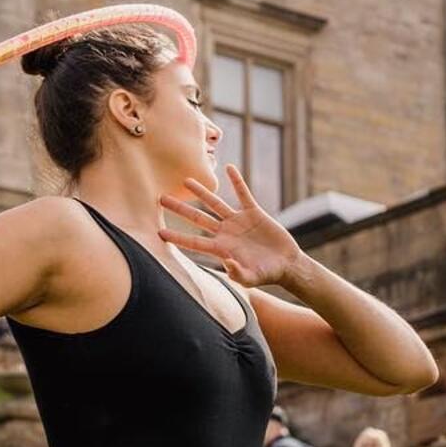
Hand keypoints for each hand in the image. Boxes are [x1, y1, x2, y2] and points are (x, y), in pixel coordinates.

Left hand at [158, 163, 303, 287]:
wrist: (285, 264)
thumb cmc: (266, 275)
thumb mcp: (252, 278)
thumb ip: (239, 274)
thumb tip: (227, 263)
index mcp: (221, 248)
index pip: (194, 242)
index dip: (177, 237)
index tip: (159, 233)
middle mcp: (225, 233)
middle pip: (197, 218)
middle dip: (179, 208)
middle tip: (161, 198)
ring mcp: (238, 221)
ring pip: (215, 203)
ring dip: (201, 192)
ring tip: (186, 181)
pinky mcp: (254, 213)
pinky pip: (243, 194)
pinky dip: (237, 181)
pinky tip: (229, 168)